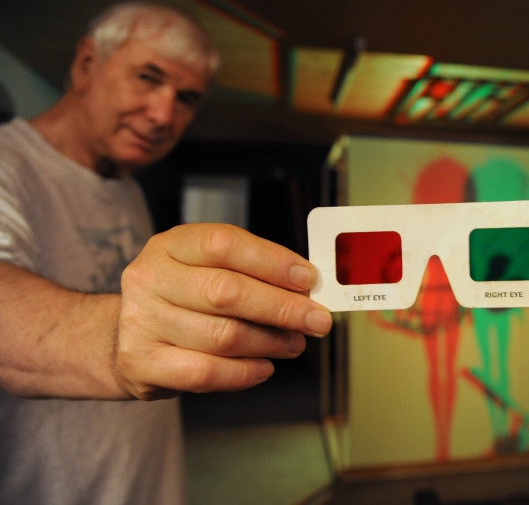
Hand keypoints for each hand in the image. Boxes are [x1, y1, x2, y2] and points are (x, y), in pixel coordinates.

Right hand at [114, 223, 331, 399]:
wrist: (123, 336)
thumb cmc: (183, 298)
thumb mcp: (207, 270)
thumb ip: (253, 273)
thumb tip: (307, 289)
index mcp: (171, 245)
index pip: (225, 244)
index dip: (272, 261)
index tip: (309, 279)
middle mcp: (150, 278)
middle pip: (226, 292)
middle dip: (283, 308)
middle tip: (317, 320)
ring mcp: (141, 321)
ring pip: (222, 335)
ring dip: (271, 342)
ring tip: (294, 344)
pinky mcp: (141, 363)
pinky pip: (205, 372)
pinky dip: (244, 372)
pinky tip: (265, 367)